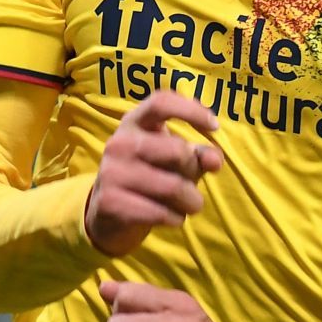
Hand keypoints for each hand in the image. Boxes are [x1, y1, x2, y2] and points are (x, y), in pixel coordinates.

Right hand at [84, 90, 221, 256]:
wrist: (106, 214)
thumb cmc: (149, 178)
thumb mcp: (173, 161)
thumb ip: (198, 155)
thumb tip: (215, 160)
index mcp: (134, 123)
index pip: (161, 102)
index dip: (191, 110)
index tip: (214, 126)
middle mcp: (119, 143)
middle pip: (178, 151)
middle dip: (194, 171)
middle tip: (193, 184)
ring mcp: (111, 172)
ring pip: (173, 186)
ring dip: (192, 202)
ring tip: (190, 206)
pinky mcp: (109, 202)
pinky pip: (160, 212)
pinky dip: (176, 219)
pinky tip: (173, 218)